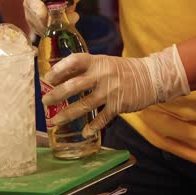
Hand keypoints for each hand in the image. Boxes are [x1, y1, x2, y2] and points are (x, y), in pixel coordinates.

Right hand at [23, 0, 87, 35]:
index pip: (31, 3)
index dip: (37, 11)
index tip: (45, 16)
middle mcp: (31, 5)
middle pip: (36, 19)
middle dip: (53, 22)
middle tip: (72, 16)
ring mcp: (35, 17)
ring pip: (43, 29)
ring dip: (59, 27)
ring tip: (74, 16)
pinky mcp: (42, 26)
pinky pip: (49, 33)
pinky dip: (61, 30)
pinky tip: (71, 22)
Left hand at [41, 45, 189, 136]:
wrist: (151, 77)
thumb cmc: (120, 70)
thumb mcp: (102, 63)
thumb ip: (83, 69)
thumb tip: (57, 76)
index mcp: (96, 62)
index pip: (74, 61)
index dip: (59, 69)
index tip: (47, 78)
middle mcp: (102, 75)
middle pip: (74, 85)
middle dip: (57, 95)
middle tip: (44, 102)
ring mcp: (110, 91)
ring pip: (84, 104)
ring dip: (67, 114)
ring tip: (54, 120)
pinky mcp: (119, 105)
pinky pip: (102, 118)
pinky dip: (93, 127)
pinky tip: (84, 132)